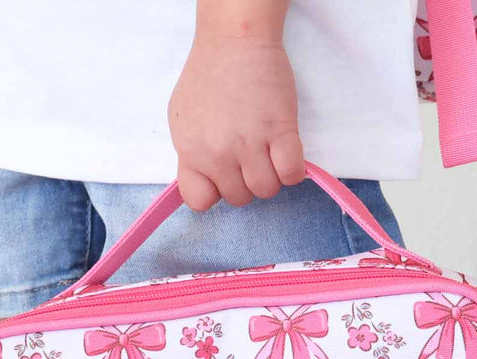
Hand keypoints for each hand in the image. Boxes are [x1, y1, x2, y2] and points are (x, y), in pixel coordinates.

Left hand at [168, 2, 303, 210]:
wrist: (233, 38)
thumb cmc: (209, 75)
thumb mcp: (183, 119)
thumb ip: (194, 153)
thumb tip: (209, 178)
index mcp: (191, 151)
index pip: (199, 201)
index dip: (215, 190)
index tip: (223, 173)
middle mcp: (217, 153)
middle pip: (240, 197)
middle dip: (247, 180)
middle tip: (251, 154)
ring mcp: (249, 143)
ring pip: (266, 189)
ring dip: (272, 175)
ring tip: (269, 151)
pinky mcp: (280, 130)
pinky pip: (292, 174)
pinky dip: (293, 170)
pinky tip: (287, 151)